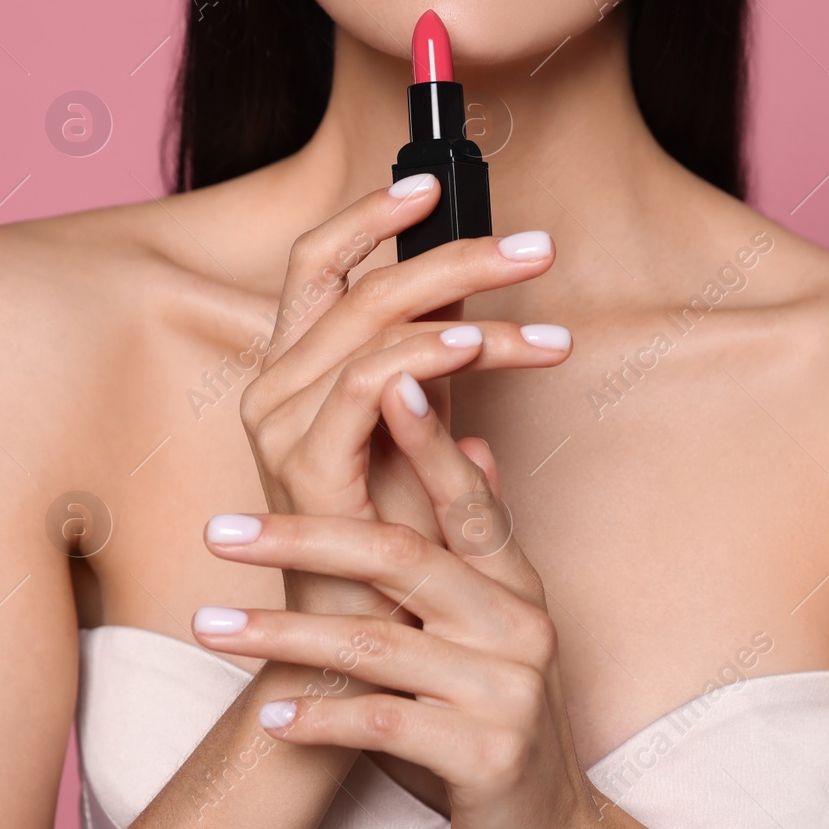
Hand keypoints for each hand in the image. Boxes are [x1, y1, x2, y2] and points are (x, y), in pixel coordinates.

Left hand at [197, 385, 612, 828]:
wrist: (546, 828)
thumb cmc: (498, 714)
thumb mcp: (497, 621)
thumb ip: (480, 535)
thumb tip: (471, 437)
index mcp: (516, 585)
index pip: (468, 499)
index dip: (426, 440)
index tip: (376, 382)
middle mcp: (520, 625)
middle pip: (406, 560)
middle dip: (305, 540)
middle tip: (220, 532)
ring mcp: (506, 691)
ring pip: (379, 645)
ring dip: (284, 636)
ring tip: (209, 628)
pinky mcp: (486, 756)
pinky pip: (382, 725)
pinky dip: (319, 719)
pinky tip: (269, 716)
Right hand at [235, 175, 565, 615]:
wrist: (368, 644)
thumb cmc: (398, 542)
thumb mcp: (424, 437)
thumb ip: (438, 373)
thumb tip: (481, 321)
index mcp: (298, 368)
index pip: (321, 264)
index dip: (371, 215)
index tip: (435, 184)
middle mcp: (277, 384)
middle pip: (363, 281)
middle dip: (458, 254)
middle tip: (539, 250)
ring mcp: (282, 422)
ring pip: (378, 325)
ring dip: (473, 310)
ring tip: (551, 336)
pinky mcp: (303, 463)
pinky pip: (370, 382)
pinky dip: (432, 355)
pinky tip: (488, 349)